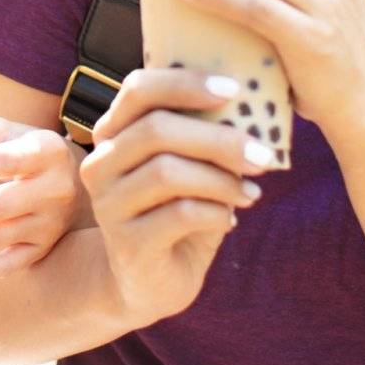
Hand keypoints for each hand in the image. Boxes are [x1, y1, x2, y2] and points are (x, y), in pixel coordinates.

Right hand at [80, 68, 270, 327]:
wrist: (149, 281)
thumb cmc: (176, 211)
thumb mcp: (189, 167)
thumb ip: (204, 134)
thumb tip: (252, 104)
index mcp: (113, 132)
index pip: (139, 89)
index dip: (185, 83)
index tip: (234, 90)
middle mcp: (101, 164)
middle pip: (156, 130)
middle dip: (219, 139)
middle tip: (263, 155)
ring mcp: (109, 205)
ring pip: (167, 172)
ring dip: (222, 180)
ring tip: (251, 193)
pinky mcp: (127, 244)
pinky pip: (179, 215)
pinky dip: (216, 213)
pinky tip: (230, 220)